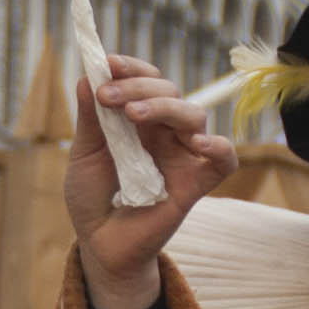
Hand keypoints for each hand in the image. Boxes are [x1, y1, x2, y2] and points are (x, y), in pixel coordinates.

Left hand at [66, 61, 233, 308]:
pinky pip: (224, 160)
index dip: (130, 68)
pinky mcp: (195, 184)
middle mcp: (164, 132)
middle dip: (137, 87)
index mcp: (139, 119)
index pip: (146, 80)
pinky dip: (218, 148)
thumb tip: (85, 76)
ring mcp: (182, 156)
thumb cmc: (92, 197)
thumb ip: (90, 119)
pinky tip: (197, 144)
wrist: (99, 244)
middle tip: (106, 97)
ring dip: (164, 107)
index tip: (106, 65)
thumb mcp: (84, 154)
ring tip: (132, 115)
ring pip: (193, 116)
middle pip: (169, 91)